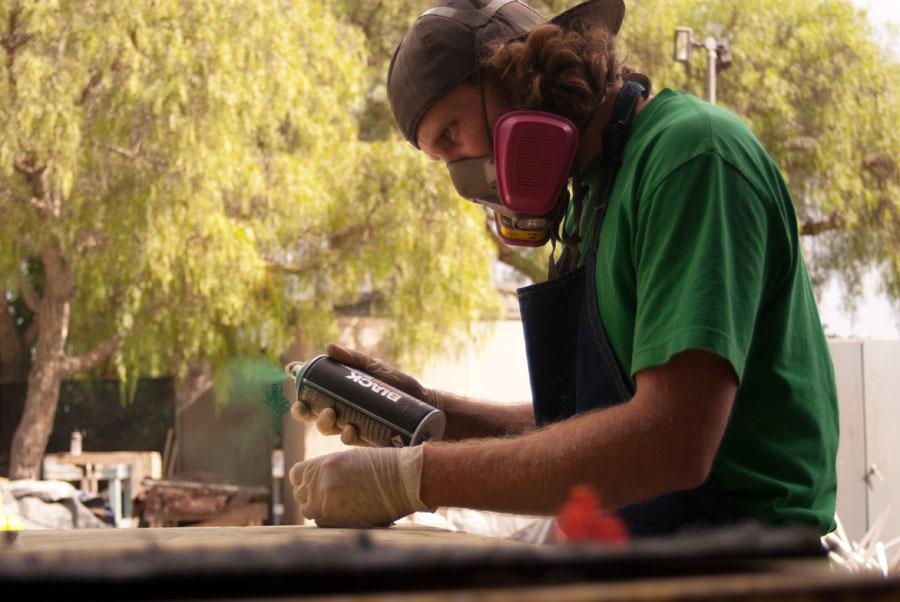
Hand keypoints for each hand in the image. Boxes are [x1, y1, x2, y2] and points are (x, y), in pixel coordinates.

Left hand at [289, 445, 429, 526]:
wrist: (403, 481)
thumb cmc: (382, 467)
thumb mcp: (350, 459)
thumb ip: (328, 470)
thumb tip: (315, 482)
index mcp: (324, 464)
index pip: (296, 474)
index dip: (303, 479)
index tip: (311, 482)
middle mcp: (321, 484)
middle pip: (300, 494)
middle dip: (311, 494)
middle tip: (328, 495)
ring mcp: (328, 504)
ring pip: (308, 510)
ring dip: (319, 508)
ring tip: (338, 504)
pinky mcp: (337, 521)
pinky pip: (321, 523)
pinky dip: (329, 520)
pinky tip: (346, 512)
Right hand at [290, 343, 442, 445]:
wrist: (424, 406)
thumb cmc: (399, 385)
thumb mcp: (377, 368)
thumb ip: (354, 359)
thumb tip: (329, 347)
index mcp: (340, 391)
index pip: (313, 387)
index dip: (298, 381)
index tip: (292, 372)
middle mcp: (341, 409)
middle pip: (312, 412)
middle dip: (302, 411)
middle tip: (303, 408)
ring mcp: (351, 424)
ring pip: (326, 428)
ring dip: (323, 423)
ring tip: (331, 414)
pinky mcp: (364, 439)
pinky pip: (348, 440)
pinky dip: (346, 435)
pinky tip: (351, 430)